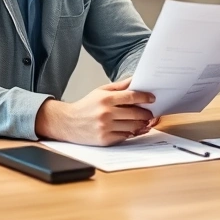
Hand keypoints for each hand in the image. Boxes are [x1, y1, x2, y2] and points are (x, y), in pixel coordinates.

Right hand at [35, 78, 155, 145]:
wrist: (67, 123)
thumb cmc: (86, 106)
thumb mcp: (100, 91)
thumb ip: (119, 86)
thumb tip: (135, 80)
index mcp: (105, 99)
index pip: (131, 96)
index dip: (144, 97)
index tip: (152, 99)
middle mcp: (106, 113)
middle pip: (135, 113)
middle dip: (146, 113)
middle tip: (150, 113)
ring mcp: (105, 127)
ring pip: (132, 126)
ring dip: (141, 124)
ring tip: (144, 122)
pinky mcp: (105, 139)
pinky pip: (125, 136)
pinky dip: (131, 133)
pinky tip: (133, 129)